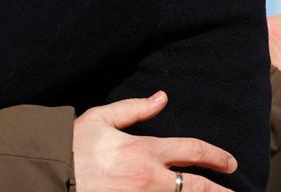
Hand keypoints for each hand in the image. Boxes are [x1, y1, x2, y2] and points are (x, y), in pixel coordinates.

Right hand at [73, 92, 236, 191]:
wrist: (50, 174)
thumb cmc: (72, 146)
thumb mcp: (101, 119)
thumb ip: (134, 109)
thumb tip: (161, 98)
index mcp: (144, 150)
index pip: (192, 151)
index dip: (215, 156)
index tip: (230, 163)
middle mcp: (149, 178)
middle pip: (197, 187)